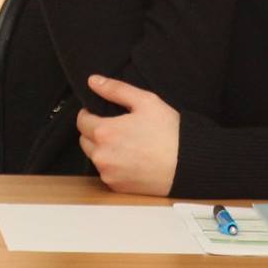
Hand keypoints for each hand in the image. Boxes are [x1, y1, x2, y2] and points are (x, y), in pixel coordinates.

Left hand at [77, 75, 179, 195]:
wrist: (187, 165)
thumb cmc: (169, 132)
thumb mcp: (145, 101)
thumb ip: (116, 89)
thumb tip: (93, 81)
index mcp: (105, 132)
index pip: (81, 121)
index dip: (90, 113)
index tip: (102, 112)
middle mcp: (101, 155)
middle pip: (85, 140)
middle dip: (95, 132)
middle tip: (118, 127)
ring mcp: (108, 173)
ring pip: (95, 157)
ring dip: (103, 149)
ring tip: (127, 143)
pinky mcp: (117, 187)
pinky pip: (106, 172)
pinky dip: (113, 165)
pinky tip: (131, 158)